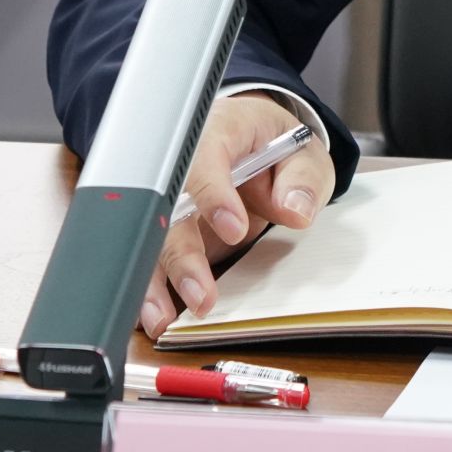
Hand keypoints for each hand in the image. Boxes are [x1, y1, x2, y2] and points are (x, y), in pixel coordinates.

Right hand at [139, 95, 334, 341]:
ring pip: (152, 240)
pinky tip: (148, 315)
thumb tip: (295, 208)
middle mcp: (186, 169)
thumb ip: (302, 178)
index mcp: (220, 133)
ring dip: (155, 282)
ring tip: (162, 318)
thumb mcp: (303, 152)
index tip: (234, 230)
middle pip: (171, 209)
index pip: (206, 160)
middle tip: (201, 294)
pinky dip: (149, 289)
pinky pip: (152, 259)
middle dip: (182, 256)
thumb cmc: (277, 144)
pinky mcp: (170, 232)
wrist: (260, 143)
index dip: (215, 196)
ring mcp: (174, 202)